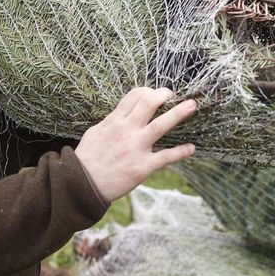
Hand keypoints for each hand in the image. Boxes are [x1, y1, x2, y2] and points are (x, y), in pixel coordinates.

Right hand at [74, 87, 196, 202]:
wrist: (82, 183)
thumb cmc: (87, 158)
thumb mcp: (95, 132)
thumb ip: (111, 122)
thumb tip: (123, 114)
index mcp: (114, 121)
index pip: (135, 96)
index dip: (149, 91)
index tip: (156, 93)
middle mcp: (126, 131)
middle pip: (148, 103)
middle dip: (164, 95)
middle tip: (172, 95)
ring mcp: (135, 148)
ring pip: (161, 125)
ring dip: (179, 114)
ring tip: (192, 105)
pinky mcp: (142, 166)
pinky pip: (166, 157)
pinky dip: (180, 152)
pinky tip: (191, 148)